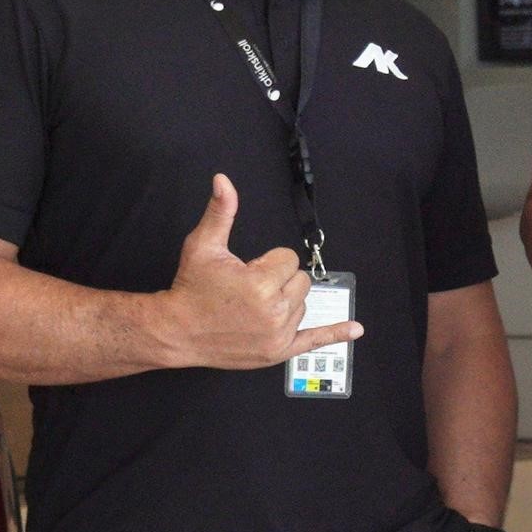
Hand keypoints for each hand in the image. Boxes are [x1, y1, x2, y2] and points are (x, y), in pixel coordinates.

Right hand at [143, 176, 355, 371]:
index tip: (246, 272)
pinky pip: (314, 339)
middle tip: (247, 289)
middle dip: (278, 279)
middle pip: (301, 280)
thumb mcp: (203, 245)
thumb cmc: (191, 288)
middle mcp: (274, 310)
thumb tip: (223, 180)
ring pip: (302, 304)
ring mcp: (278, 334)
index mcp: (260, 283)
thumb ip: (221, 212)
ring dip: (284, 301)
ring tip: (252, 307)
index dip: (267, 261)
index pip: (289, 258)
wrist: (177, 331)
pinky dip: (335, 333)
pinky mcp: (278, 351)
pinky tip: (354, 329)